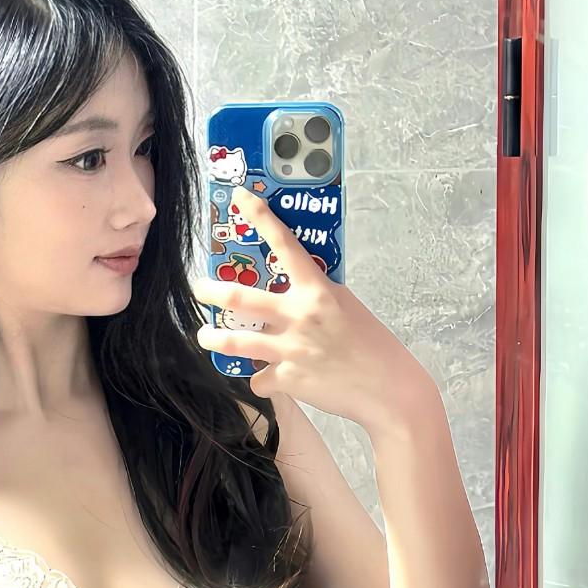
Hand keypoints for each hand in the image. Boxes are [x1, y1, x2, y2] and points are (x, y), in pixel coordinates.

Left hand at [190, 184, 432, 432]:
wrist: (389, 390)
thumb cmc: (370, 344)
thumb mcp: (345, 306)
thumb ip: (313, 295)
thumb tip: (284, 291)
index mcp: (318, 290)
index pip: (285, 244)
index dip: (260, 217)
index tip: (239, 197)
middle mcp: (301, 316)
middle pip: (239, 299)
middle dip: (211, 291)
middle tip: (199, 288)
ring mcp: (292, 349)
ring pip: (236, 343)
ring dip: (213, 339)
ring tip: (205, 336)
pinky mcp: (289, 380)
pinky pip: (260, 379)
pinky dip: (263, 379)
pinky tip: (271, 378)